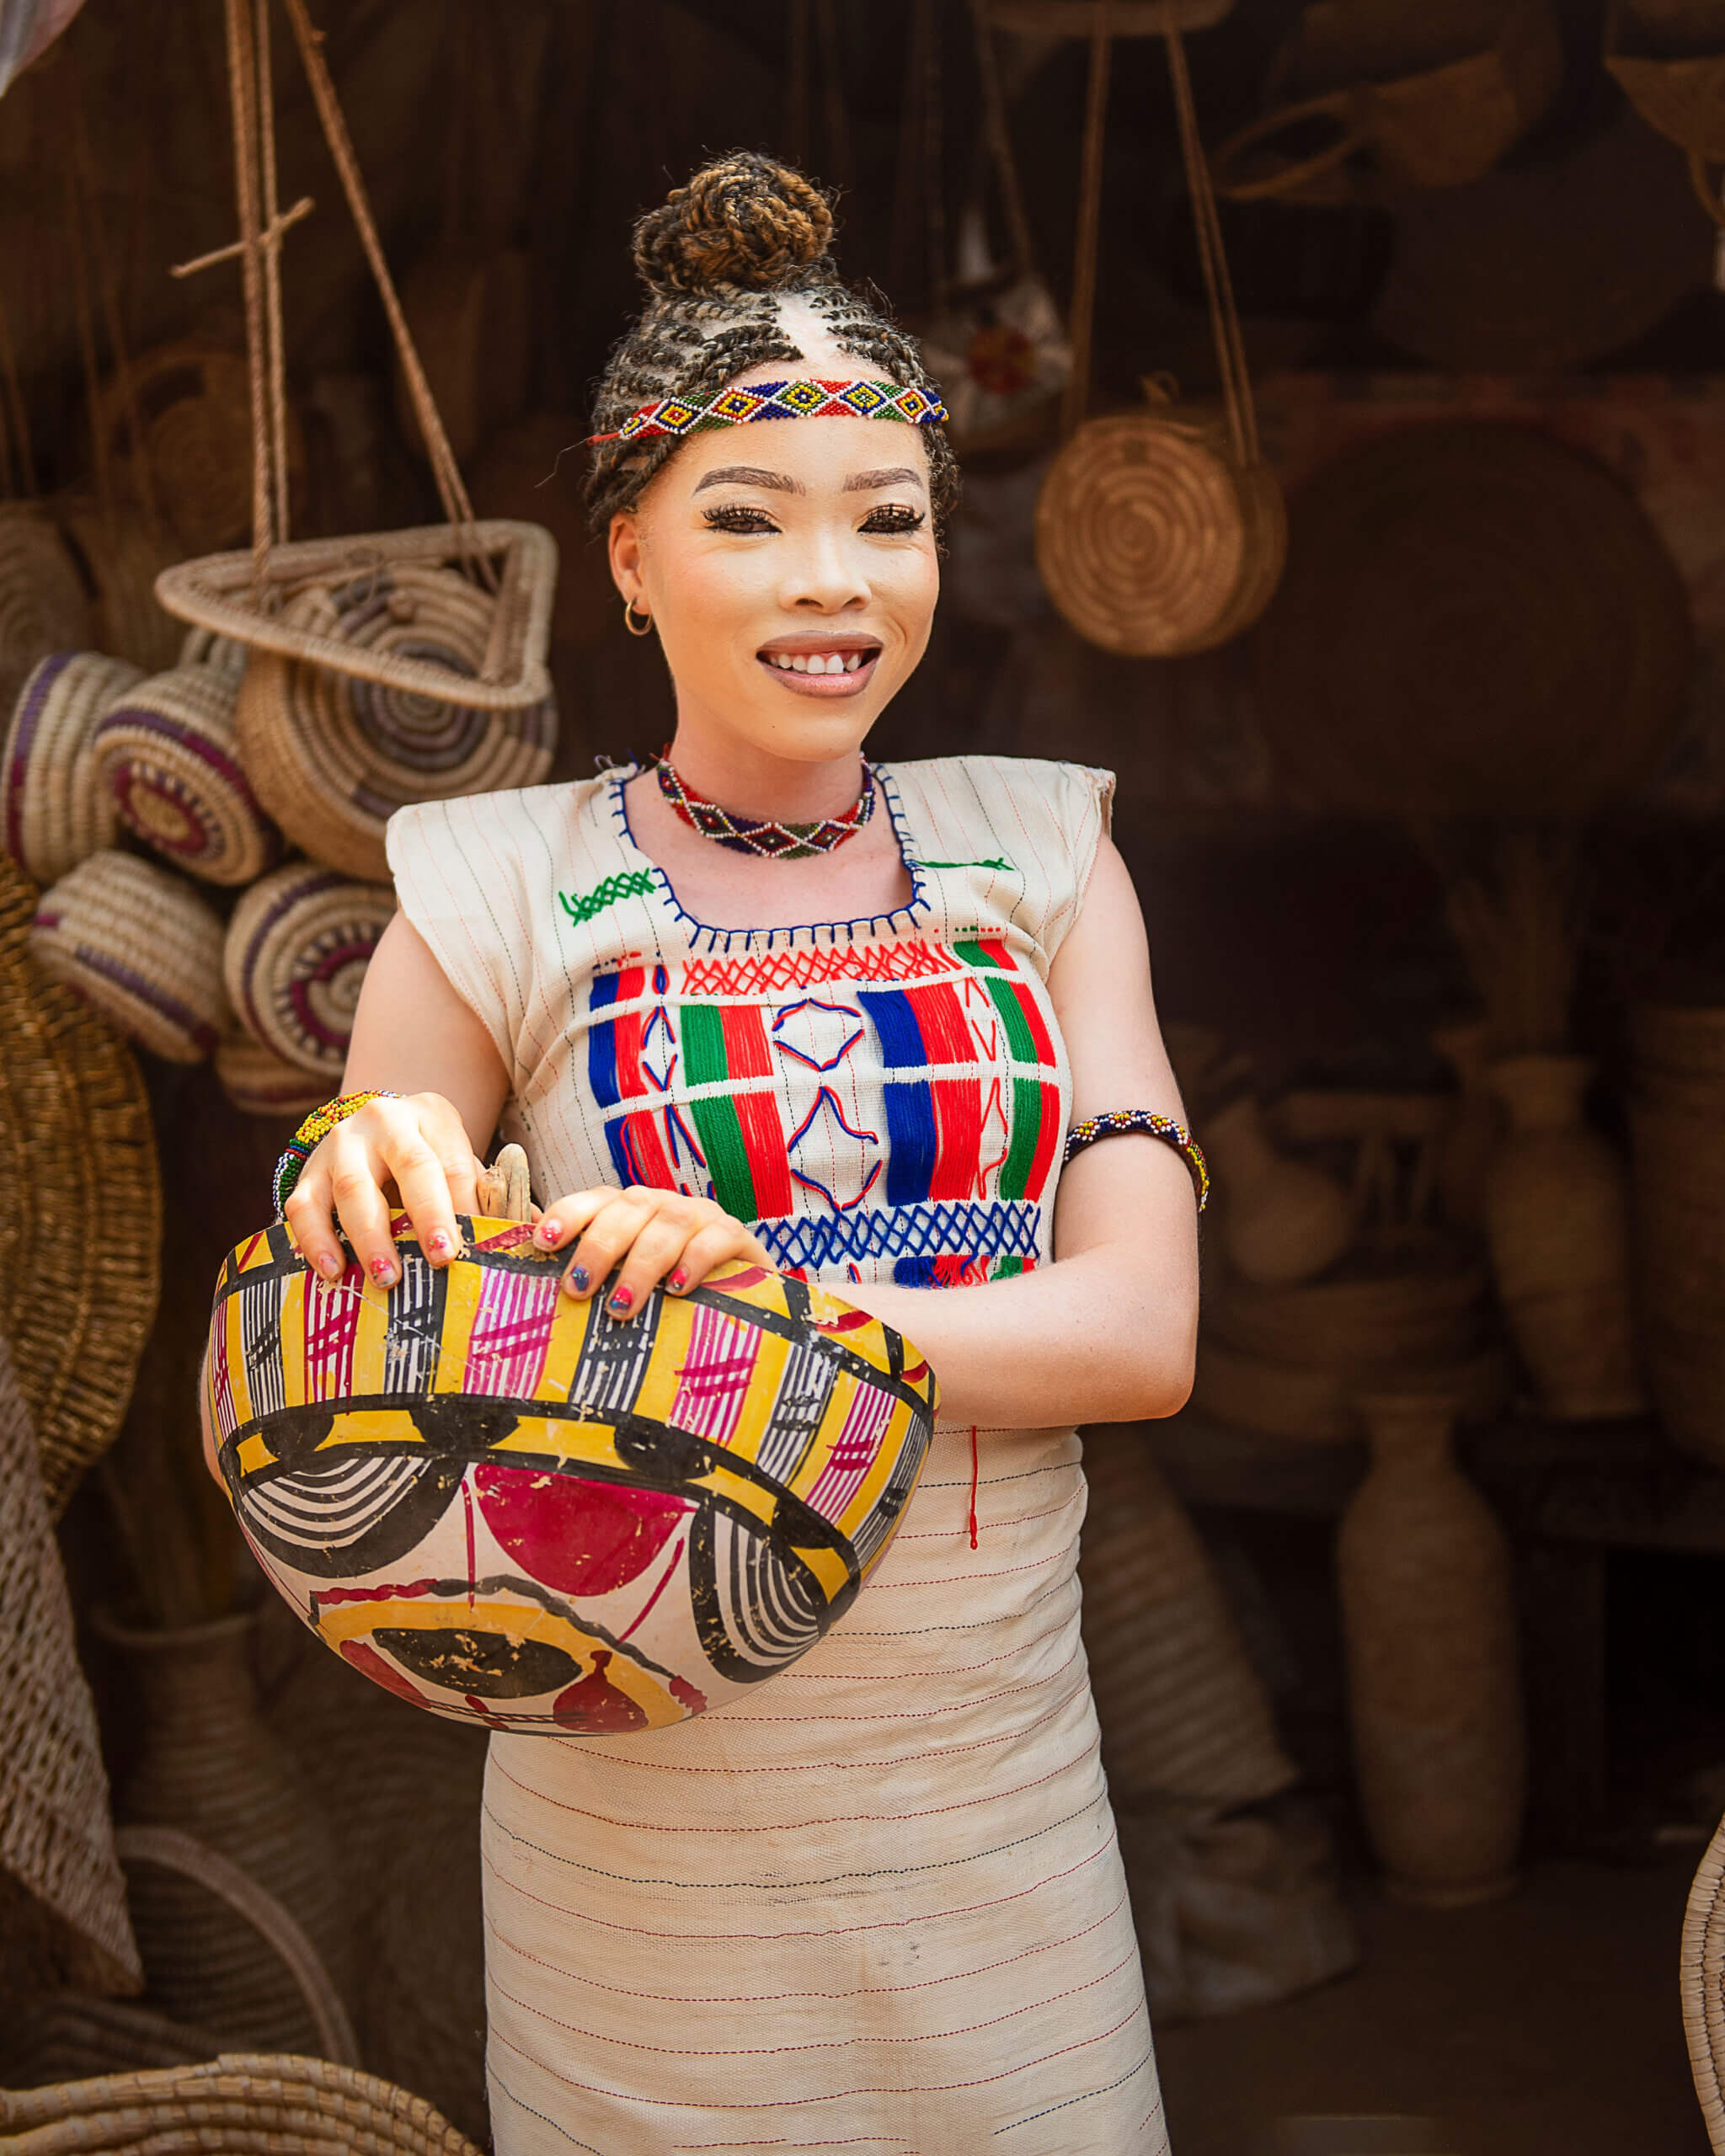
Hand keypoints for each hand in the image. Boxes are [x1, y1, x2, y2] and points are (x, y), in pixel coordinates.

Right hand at [284, 1091, 483, 1286]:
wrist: (370, 1135)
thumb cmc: (425, 1160)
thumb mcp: (456, 1163)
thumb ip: (488, 1195)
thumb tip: (528, 1227)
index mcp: (431, 1116)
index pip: (453, 1163)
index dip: (464, 1207)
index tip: (470, 1248)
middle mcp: (385, 1121)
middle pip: (411, 1165)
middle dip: (427, 1214)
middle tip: (440, 1259)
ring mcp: (341, 1143)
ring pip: (353, 1188)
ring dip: (371, 1238)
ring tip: (387, 1278)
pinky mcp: (309, 1172)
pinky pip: (304, 1206)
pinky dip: (316, 1241)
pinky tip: (333, 1272)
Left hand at [533, 1186, 773, 1319]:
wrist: (743, 1301)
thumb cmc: (671, 1294)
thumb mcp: (628, 1282)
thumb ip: (594, 1279)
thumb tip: (532, 1295)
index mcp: (631, 1210)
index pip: (595, 1200)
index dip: (568, 1214)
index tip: (543, 1242)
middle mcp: (663, 1205)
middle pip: (629, 1208)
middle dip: (599, 1246)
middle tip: (577, 1289)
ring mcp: (702, 1216)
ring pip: (669, 1224)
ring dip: (641, 1264)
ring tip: (621, 1305)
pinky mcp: (737, 1236)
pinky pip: (715, 1240)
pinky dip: (694, 1262)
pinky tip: (677, 1290)